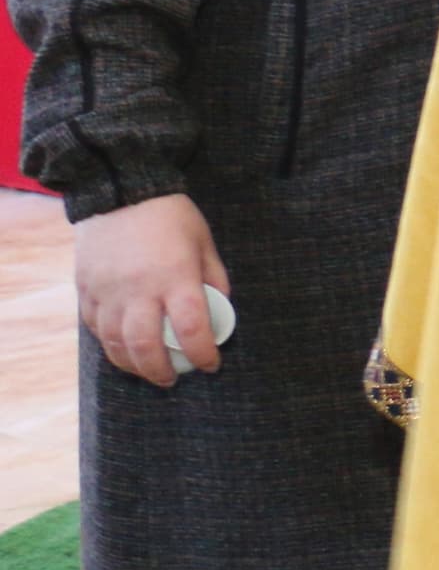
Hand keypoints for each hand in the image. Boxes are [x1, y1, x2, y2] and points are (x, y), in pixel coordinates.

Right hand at [77, 194, 227, 389]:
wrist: (121, 190)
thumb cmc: (171, 216)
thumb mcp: (204, 242)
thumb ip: (213, 278)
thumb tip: (220, 310)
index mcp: (175, 278)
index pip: (191, 330)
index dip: (203, 355)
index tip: (211, 365)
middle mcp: (139, 290)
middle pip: (146, 347)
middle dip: (162, 371)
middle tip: (173, 379)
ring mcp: (108, 292)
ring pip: (115, 344)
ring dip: (133, 365)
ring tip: (147, 371)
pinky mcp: (86, 289)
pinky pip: (95, 328)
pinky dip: (109, 344)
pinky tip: (122, 349)